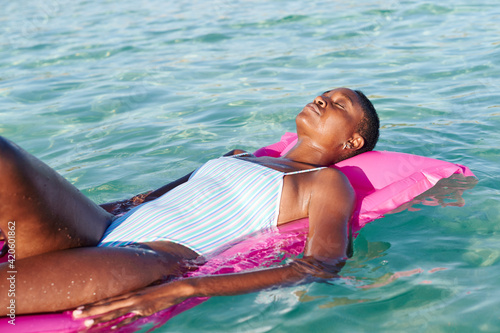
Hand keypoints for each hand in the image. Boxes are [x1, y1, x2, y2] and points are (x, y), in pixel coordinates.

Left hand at [73, 281, 189, 329]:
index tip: (78, 308)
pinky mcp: (145, 309)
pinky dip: (119, 323)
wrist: (180, 287)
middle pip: (107, 305)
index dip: (93, 304)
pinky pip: (130, 317)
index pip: (108, 300)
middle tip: (74, 314)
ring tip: (86, 322)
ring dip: (100, 317)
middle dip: (90, 310)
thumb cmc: (165, 289)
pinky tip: (110, 328)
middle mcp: (131, 297)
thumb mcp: (149, 293)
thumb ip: (138, 300)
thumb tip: (129, 308)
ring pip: (115, 311)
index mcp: (131, 293)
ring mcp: (138, 304)